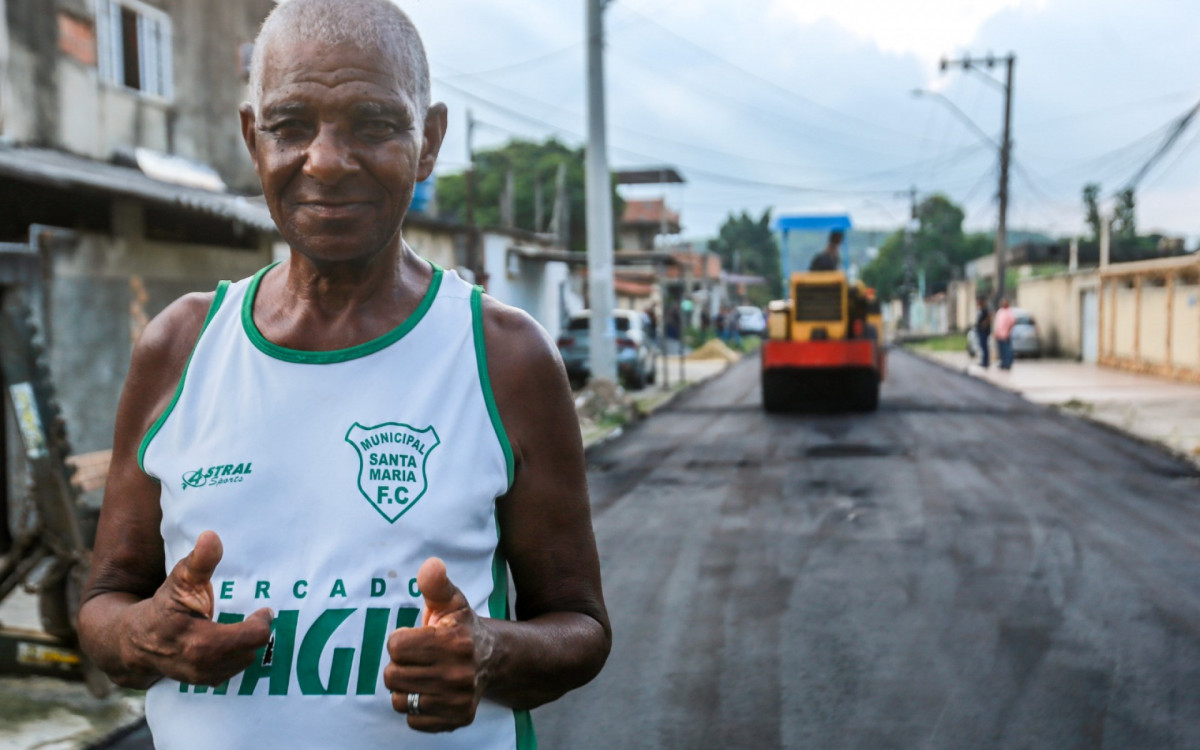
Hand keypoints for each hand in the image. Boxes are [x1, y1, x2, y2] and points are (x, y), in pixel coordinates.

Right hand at [124, 530, 272, 685]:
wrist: (134, 642)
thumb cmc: (161, 607)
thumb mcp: (179, 580)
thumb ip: (199, 561)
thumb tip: (211, 536)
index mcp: (200, 640)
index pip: (253, 637)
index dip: (262, 621)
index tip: (263, 609)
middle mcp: (202, 664)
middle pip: (252, 650)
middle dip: (254, 632)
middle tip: (253, 616)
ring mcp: (202, 677)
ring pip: (244, 661)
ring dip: (246, 645)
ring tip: (239, 627)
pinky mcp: (202, 683)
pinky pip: (233, 670)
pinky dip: (235, 656)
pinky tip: (228, 642)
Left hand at [384, 557, 491, 731]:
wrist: (495, 658)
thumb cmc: (463, 627)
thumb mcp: (451, 601)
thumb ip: (435, 584)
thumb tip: (431, 565)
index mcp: (452, 642)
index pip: (395, 647)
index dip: (401, 640)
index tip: (416, 638)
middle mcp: (457, 674)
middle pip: (393, 676)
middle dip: (400, 665)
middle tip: (418, 659)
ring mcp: (458, 699)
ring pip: (400, 700)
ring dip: (406, 688)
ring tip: (423, 675)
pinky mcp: (458, 718)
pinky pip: (413, 720)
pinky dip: (416, 708)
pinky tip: (431, 692)